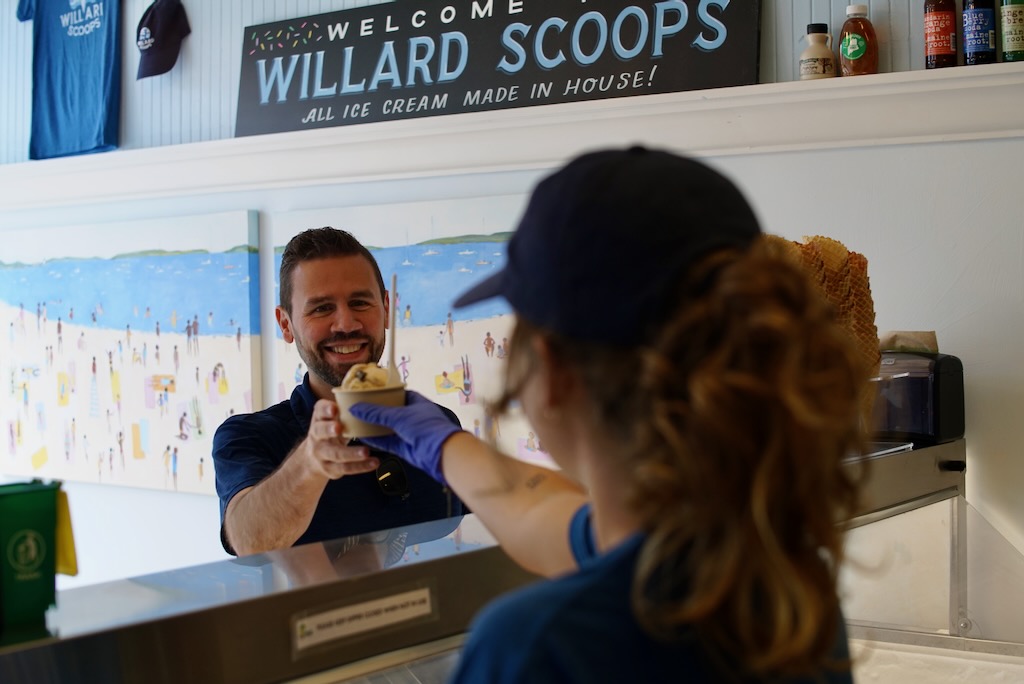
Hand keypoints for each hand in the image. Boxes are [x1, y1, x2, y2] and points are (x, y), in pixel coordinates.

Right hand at [303, 399, 378, 478]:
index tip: (334, 408)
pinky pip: (346, 468)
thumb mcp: (333, 417)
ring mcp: (322, 454)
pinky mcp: (331, 469)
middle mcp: (317, 435)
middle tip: (339, 427)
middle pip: (320, 432)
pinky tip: (373, 462)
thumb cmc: (331, 430)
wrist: (313, 458)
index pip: (319, 411)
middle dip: (329, 429)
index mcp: (319, 418)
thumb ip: (346, 407)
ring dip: (351, 453)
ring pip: (335, 454)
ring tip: (365, 452)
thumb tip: (376, 393)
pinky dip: (361, 466)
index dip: (325, 409)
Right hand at [348, 391, 462, 483]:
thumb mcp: (398, 416)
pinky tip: (363, 437)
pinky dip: (376, 440)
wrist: (442, 452)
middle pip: (391, 411)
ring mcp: (409, 432)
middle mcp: (413, 416)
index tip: (370, 392)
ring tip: (356, 422)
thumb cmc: (426, 427)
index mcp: (416, 402)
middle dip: (377, 411)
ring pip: (388, 428)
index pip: (399, 394)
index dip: (385, 393)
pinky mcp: (405, 447)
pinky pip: (388, 442)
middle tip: (359, 408)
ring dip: (374, 426)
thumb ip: (376, 413)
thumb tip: (355, 408)